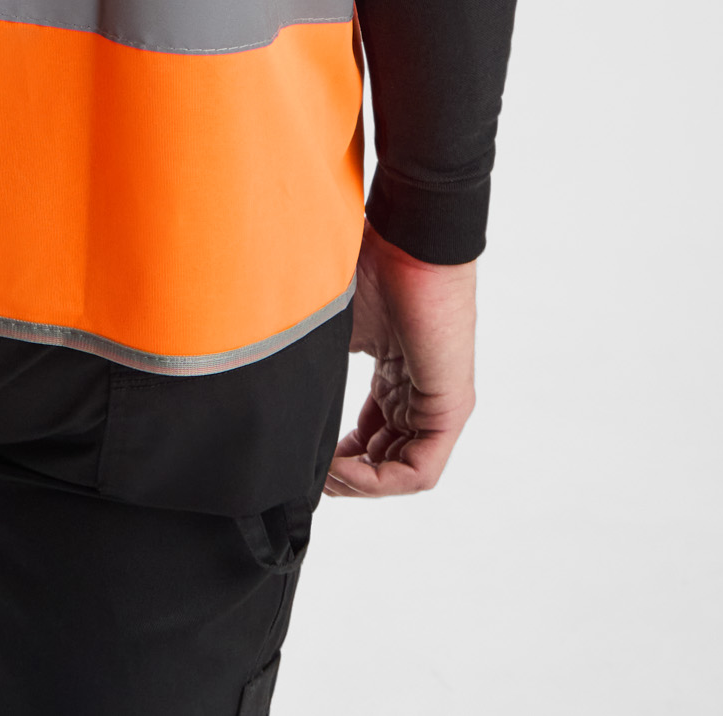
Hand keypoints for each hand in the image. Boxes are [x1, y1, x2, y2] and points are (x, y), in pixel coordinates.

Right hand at [323, 224, 475, 497]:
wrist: (408, 239)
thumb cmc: (372, 265)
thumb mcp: (335, 326)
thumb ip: (316, 363)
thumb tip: (273, 392)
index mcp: (397, 375)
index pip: (372, 435)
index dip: (337, 455)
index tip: (303, 455)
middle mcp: (419, 394)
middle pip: (385, 459)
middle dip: (344, 476)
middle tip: (306, 474)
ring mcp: (438, 405)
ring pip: (400, 472)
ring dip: (358, 483)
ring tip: (320, 473)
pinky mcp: (449, 410)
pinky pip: (418, 471)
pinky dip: (377, 481)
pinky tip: (340, 469)